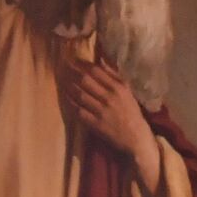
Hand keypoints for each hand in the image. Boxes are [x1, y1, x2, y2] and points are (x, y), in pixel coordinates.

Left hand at [65, 56, 160, 188]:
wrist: (135, 137)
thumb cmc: (131, 111)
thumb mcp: (127, 90)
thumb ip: (114, 75)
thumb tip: (101, 59)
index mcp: (118, 88)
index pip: (96, 71)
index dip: (82, 64)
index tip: (74, 60)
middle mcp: (109, 97)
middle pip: (85, 81)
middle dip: (72, 72)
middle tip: (63, 67)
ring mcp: (101, 111)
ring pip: (80, 95)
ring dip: (68, 86)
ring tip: (61, 80)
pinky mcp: (95, 123)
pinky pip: (78, 110)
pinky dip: (70, 102)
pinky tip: (65, 97)